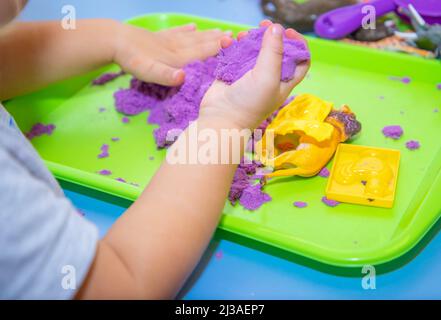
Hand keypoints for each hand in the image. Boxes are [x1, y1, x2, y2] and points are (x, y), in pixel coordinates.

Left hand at [113, 22, 229, 85]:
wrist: (114, 41)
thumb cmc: (132, 60)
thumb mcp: (148, 73)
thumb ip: (166, 76)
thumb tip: (184, 78)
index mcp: (177, 58)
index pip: (203, 53)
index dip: (219, 48)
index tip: (235, 43)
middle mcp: (176, 47)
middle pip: (201, 43)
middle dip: (218, 40)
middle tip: (235, 36)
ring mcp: (167, 40)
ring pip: (193, 37)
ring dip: (207, 35)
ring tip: (220, 31)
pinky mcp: (158, 37)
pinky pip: (177, 32)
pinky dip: (186, 29)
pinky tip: (193, 26)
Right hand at [200, 21, 309, 129]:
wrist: (221, 119)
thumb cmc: (249, 103)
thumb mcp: (267, 77)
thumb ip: (273, 51)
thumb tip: (276, 28)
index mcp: (284, 82)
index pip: (300, 61)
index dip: (298, 44)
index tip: (288, 33)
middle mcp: (269, 78)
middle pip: (275, 51)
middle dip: (269, 37)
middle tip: (262, 26)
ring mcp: (249, 76)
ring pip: (253, 51)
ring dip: (248, 40)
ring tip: (241, 36)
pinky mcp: (232, 74)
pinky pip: (234, 55)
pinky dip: (231, 47)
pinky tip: (227, 43)